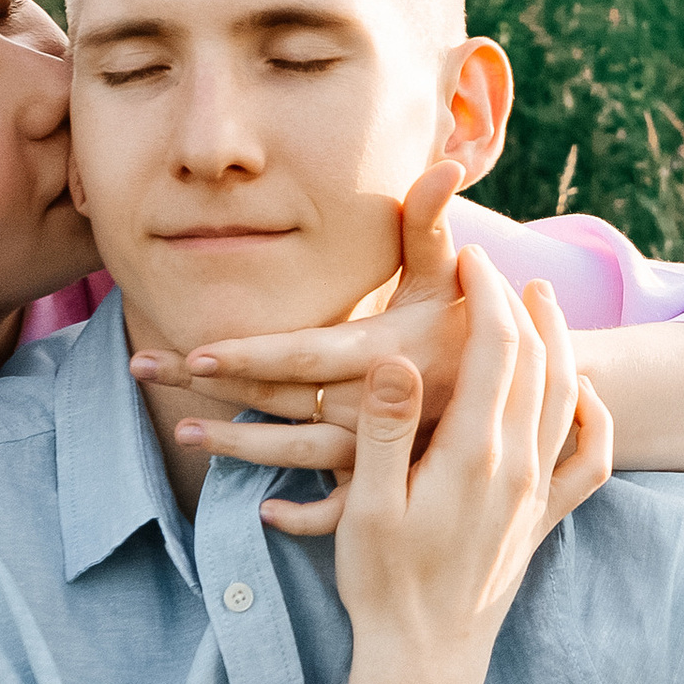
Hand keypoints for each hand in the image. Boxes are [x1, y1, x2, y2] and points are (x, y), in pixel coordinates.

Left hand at [130, 157, 471, 529]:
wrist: (541, 398)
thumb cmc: (487, 324)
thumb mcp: (462, 275)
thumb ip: (435, 223)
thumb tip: (443, 165)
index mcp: (385, 353)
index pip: (304, 354)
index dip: (250, 355)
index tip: (197, 352)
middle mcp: (377, 404)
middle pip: (278, 400)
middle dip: (209, 387)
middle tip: (142, 366)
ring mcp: (386, 449)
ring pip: (299, 455)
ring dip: (239, 448)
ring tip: (182, 433)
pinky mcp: (399, 481)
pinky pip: (347, 508)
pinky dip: (309, 518)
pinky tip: (265, 512)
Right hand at [330, 249, 609, 683]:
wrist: (426, 658)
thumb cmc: (384, 584)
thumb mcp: (367, 506)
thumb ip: (384, 429)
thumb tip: (396, 359)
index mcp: (473, 453)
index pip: (496, 348)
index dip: (486, 293)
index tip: (470, 256)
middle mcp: (518, 467)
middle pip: (536, 362)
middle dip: (520, 305)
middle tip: (496, 268)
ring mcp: (537, 494)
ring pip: (566, 399)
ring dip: (559, 343)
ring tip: (542, 303)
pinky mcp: (542, 521)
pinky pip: (590, 461)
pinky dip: (595, 418)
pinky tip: (583, 396)